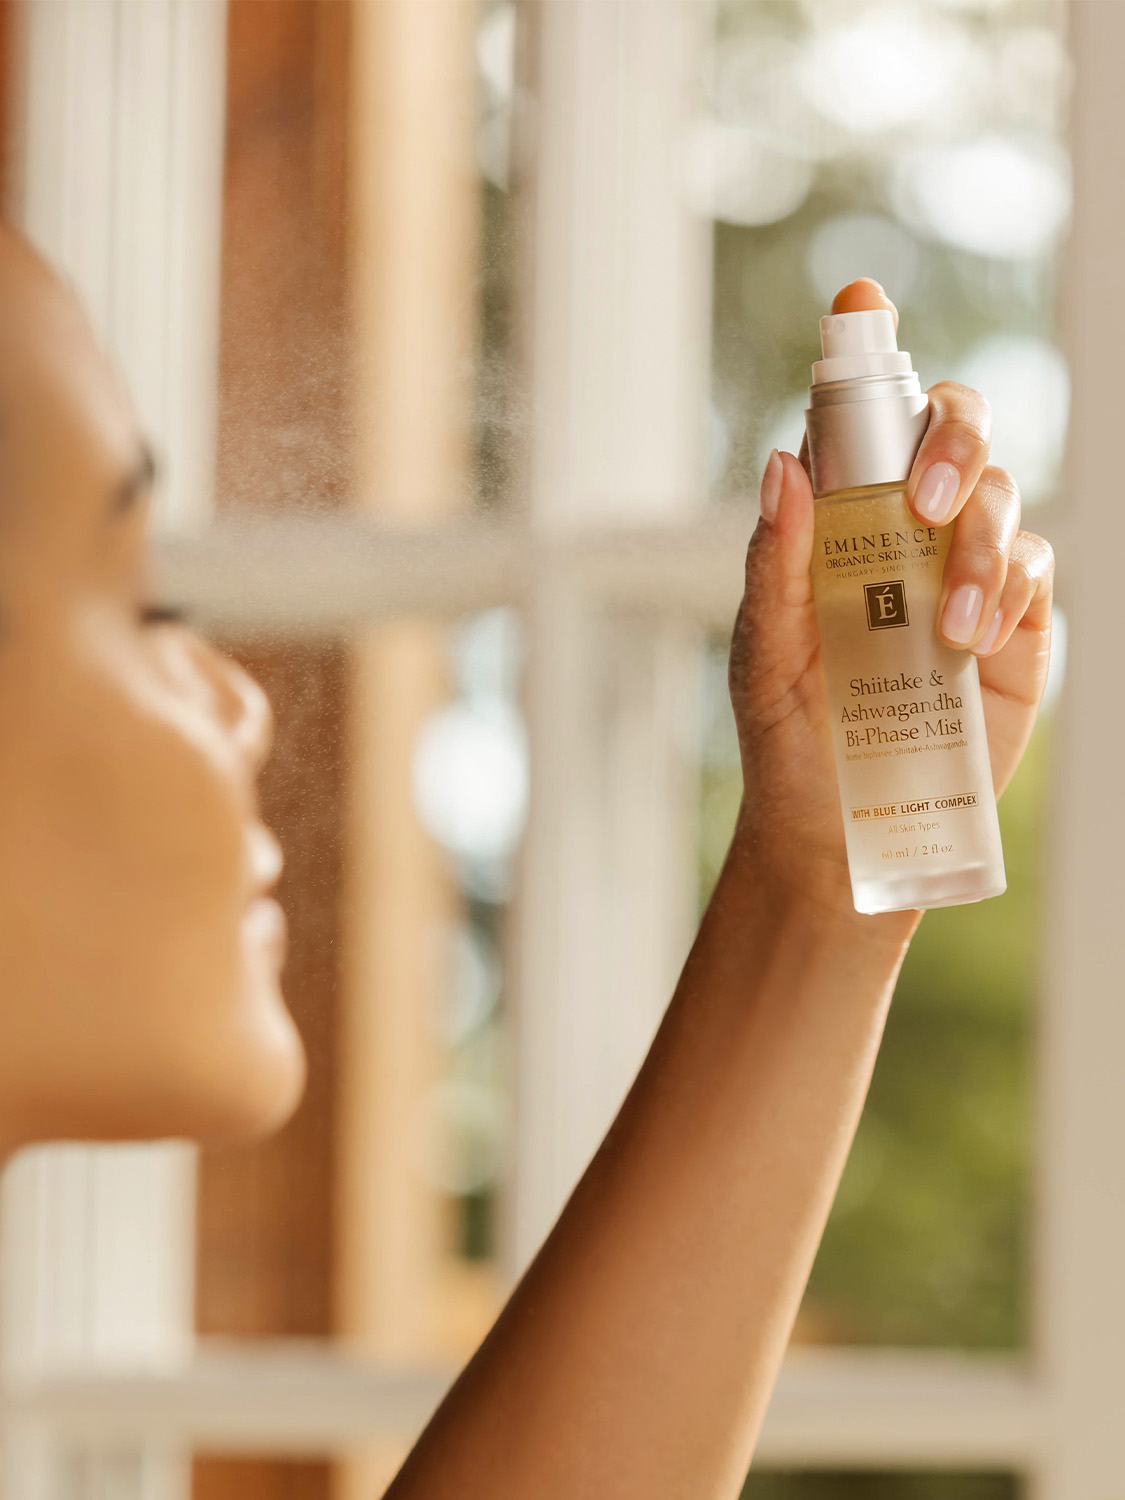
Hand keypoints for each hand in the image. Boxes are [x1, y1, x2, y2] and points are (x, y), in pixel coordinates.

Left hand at [727, 290, 1052, 915]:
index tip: (860, 301)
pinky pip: (1033, 570)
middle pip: (957, 431)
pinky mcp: (1014, 628)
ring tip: (947, 629)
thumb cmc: (788, 738)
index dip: (870, 351)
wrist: (842, 833)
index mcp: (840, 523)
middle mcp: (908, 532)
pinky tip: (976, 633)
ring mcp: (966, 574)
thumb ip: (775, 564)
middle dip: (952, 441)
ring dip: (980, 543)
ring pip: (1002, 497)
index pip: (861, 422)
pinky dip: (1012, 583)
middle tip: (923, 503)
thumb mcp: (762, 655)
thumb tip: (782, 462)